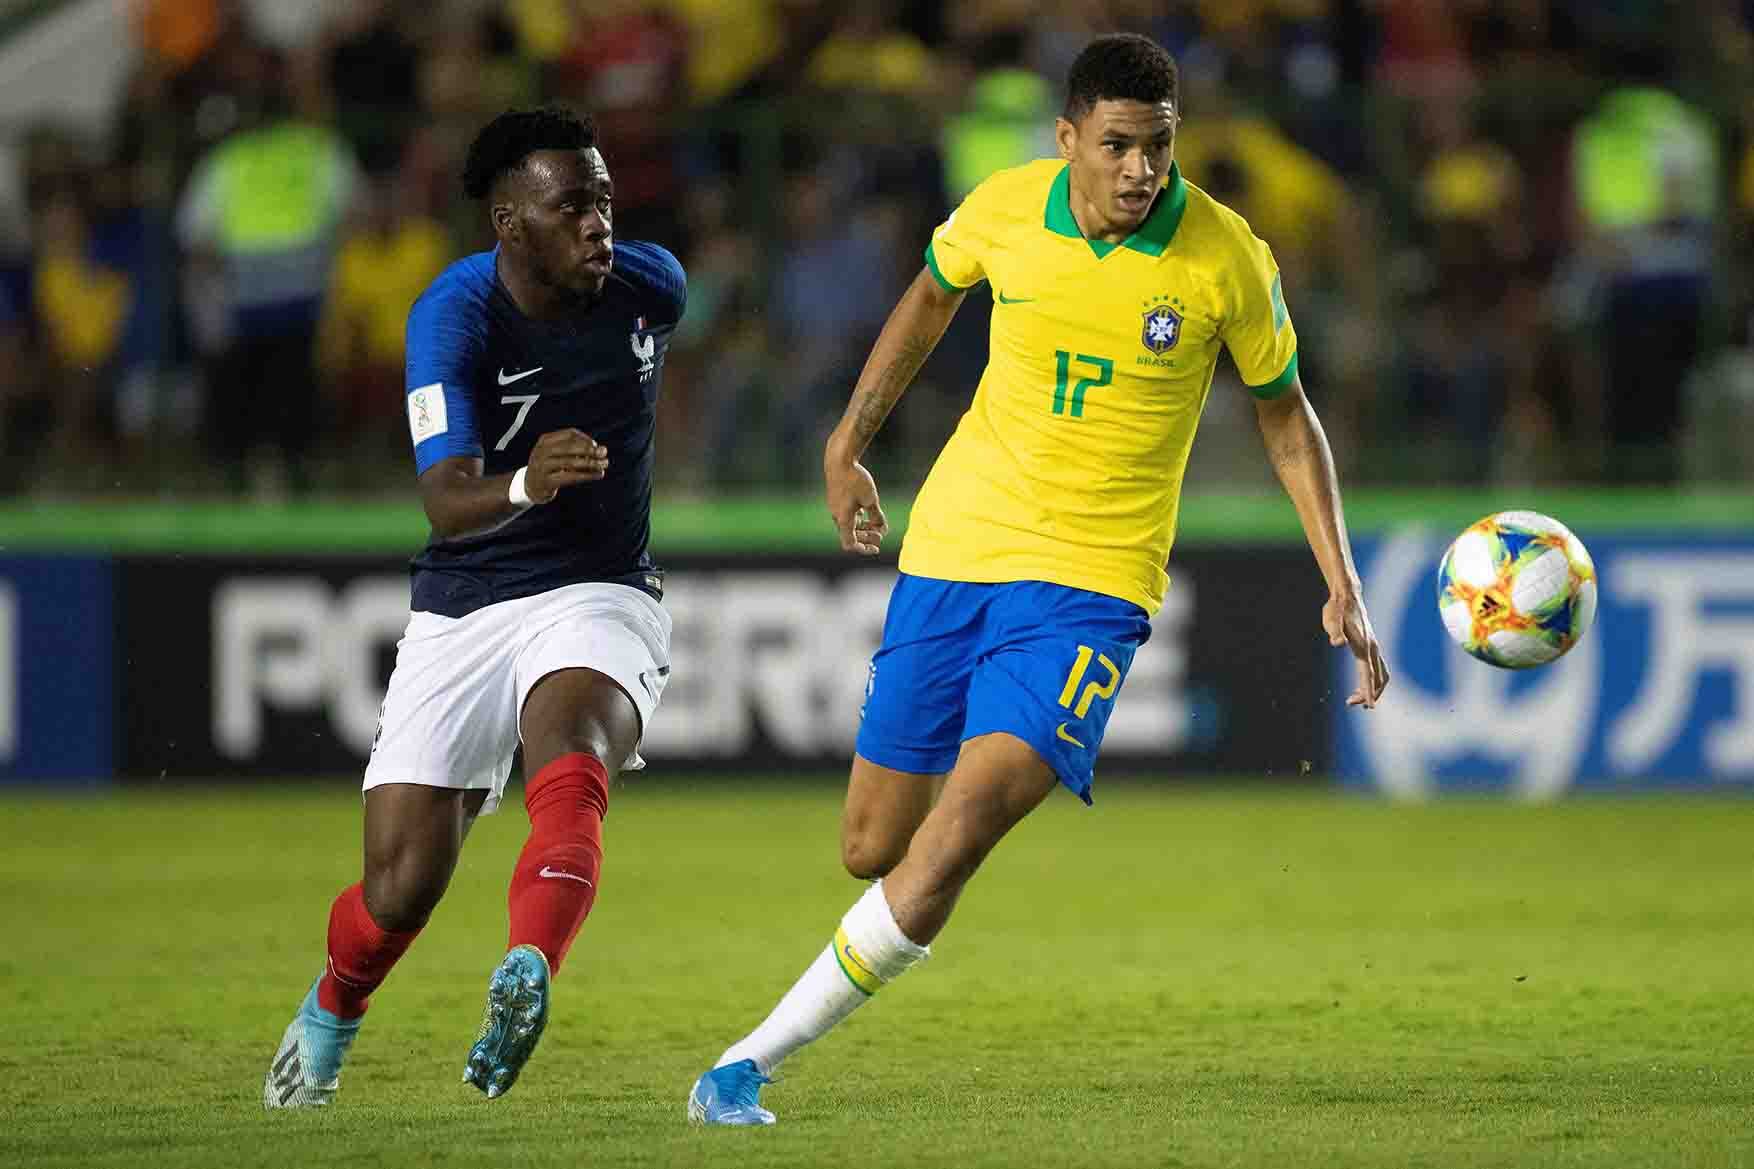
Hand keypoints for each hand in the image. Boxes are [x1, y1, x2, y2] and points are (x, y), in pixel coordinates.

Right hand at [526, 429, 608, 502]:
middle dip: (589, 449)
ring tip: (604, 464)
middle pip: (570, 446)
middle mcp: (542, 451)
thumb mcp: (555, 453)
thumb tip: (601, 449)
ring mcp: (543, 467)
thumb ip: (574, 449)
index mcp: (545, 440)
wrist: (530, 486)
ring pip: (571, 462)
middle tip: (604, 452)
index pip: (569, 434)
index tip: (596, 445)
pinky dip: (587, 475)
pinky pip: (570, 477)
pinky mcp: (547, 481)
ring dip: (591, 463)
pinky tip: (598, 475)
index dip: (585, 438)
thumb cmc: (549, 467)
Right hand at [825, 455, 887, 555]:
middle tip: (880, 535)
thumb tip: (883, 530)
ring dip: (862, 528)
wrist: (839, 460)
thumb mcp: (871, 499)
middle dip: (866, 538)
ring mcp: (835, 507)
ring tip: (876, 525)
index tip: (877, 548)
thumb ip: (877, 516)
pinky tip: (866, 512)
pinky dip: (857, 518)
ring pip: (849, 524)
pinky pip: (846, 515)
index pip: (850, 544)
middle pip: (851, 535)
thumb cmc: (855, 480)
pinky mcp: (836, 499)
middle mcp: (837, 516)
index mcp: (843, 519)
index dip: (864, 549)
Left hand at [1324, 590, 1388, 707]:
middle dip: (1369, 694)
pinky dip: (1374, 680)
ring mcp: (1374, 647)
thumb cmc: (1336, 609)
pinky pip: (1378, 668)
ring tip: (1356, 699)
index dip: (1368, 691)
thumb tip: (1337, 642)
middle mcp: (1372, 648)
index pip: (1368, 674)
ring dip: (1373, 689)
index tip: (1369, 706)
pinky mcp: (1371, 645)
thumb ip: (1334, 631)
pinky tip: (1361, 684)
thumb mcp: (1331, 619)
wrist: (1347, 596)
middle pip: (1377, 678)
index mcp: (1363, 646)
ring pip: (1381, 674)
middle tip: (1350, 703)